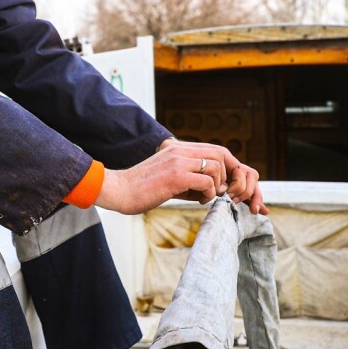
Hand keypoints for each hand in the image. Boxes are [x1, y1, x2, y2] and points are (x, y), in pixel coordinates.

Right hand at [94, 139, 266, 215]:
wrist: (119, 190)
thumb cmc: (142, 188)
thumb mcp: (168, 177)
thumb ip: (189, 177)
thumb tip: (213, 187)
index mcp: (177, 148)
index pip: (215, 149)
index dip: (227, 165)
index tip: (225, 183)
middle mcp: (179, 150)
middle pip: (221, 154)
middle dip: (228, 175)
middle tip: (221, 192)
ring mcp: (178, 162)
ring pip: (216, 167)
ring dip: (217, 186)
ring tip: (206, 197)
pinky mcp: (176, 176)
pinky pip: (207, 182)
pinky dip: (209, 194)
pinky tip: (200, 201)